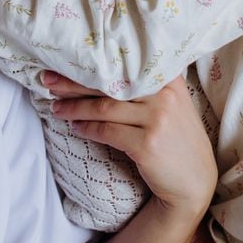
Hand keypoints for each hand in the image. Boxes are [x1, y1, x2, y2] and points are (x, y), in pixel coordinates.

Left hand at [46, 71, 217, 214]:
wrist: (194, 181)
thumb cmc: (177, 140)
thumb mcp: (175, 104)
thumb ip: (152, 85)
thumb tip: (109, 69)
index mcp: (169, 80)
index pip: (124, 65)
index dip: (93, 62)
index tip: (66, 61)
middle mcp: (164, 96)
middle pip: (109, 83)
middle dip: (73, 81)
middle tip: (48, 79)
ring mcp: (157, 120)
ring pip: (103, 107)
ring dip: (74, 107)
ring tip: (56, 107)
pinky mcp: (146, 145)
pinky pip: (106, 132)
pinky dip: (87, 128)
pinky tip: (75, 127)